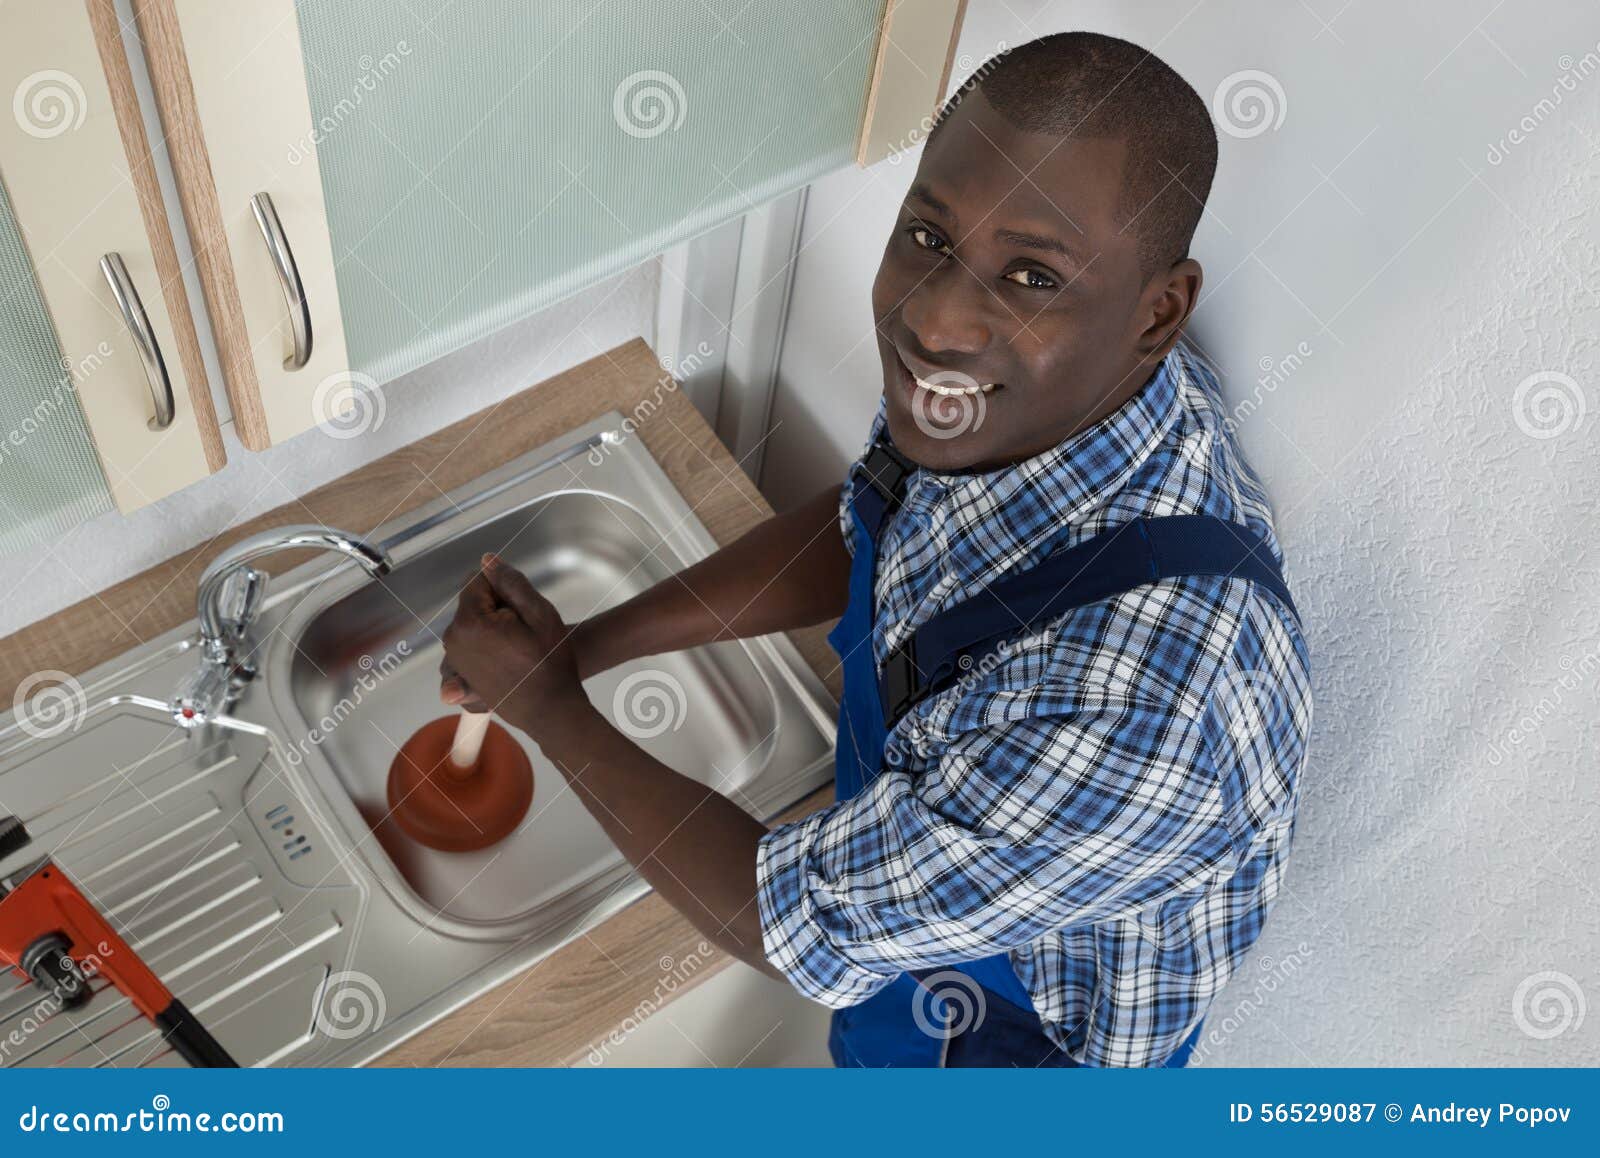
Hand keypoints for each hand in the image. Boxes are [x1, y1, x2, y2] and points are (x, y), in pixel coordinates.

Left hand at [437, 554, 590, 740]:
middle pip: (473, 602)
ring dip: (493, 627)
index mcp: (470, 622)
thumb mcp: (540, 614)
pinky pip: (472, 644)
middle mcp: (453, 639)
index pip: (479, 581)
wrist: (551, 709)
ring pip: (473, 622)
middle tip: (524, 631)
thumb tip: (487, 560)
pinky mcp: (460, 672)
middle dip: (497, 608)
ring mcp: (454, 658)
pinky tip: (510, 659)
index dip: (505, 589)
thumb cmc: (551, 662)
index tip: (522, 610)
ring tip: (519, 647)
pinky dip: (488, 645)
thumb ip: (511, 582)